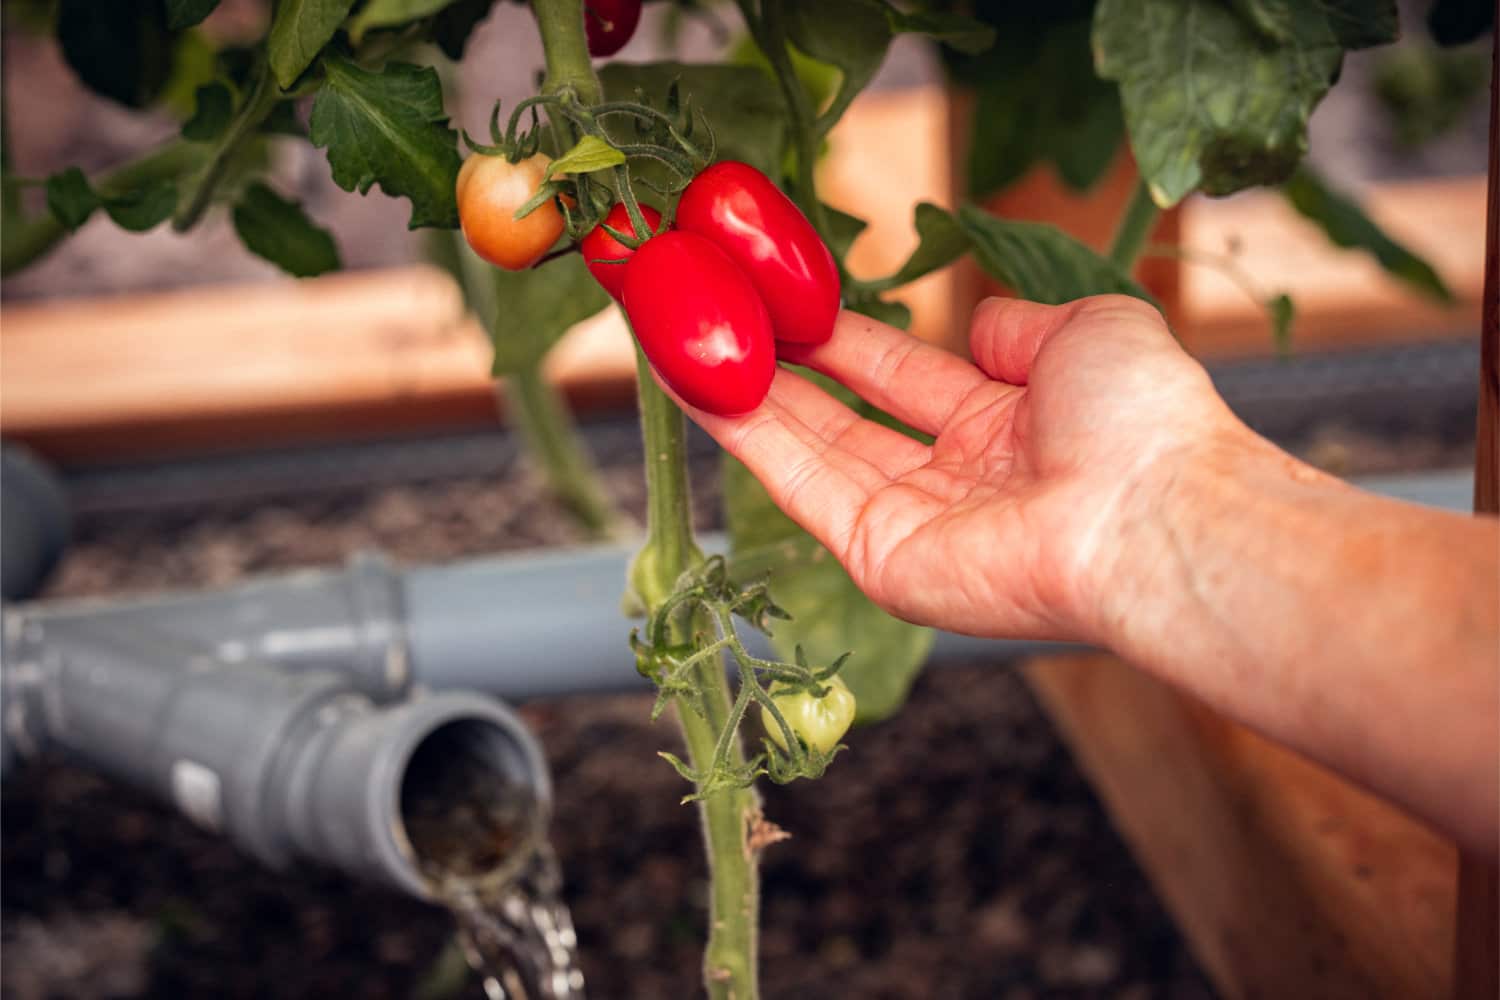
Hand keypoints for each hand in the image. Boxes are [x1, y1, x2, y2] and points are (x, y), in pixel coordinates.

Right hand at [678, 295, 1241, 641]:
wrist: (1153, 509)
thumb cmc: (1140, 419)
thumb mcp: (1087, 331)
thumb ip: (1020, 327)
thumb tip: (977, 326)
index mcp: (1003, 426)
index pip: (895, 375)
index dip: (835, 338)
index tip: (779, 297)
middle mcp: (951, 478)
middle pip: (838, 415)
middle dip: (773, 364)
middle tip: (710, 313)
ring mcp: (910, 524)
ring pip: (807, 450)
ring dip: (741, 394)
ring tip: (678, 335)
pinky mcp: (880, 561)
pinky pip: (802, 489)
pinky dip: (746, 437)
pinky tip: (702, 383)